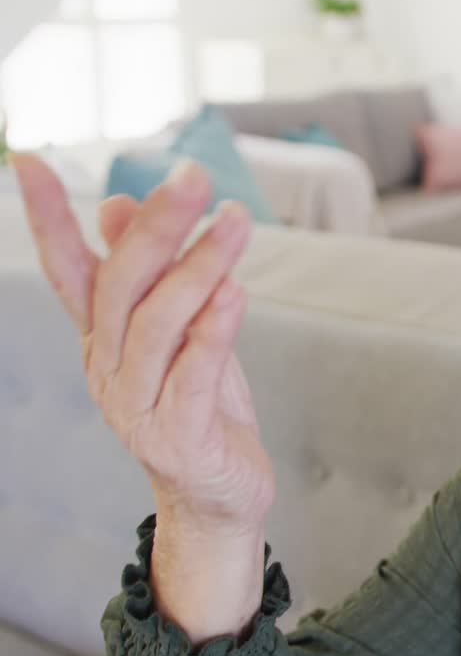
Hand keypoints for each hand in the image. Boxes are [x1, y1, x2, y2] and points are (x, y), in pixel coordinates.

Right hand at [13, 154, 274, 534]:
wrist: (220, 494)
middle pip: (121, 286)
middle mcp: (109, 370)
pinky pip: (193, 374)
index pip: (69, 270)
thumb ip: (154, 275)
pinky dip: (213, 330)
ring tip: (235, 221)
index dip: (48, 219)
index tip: (30, 161)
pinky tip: (234, 291)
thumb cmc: (201, 404)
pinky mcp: (179, 437)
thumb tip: (117, 204)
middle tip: (193, 176)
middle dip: (156, 226)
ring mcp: (138, 407)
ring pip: (158, 324)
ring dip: (199, 266)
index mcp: (102, 340)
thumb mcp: (177, 333)